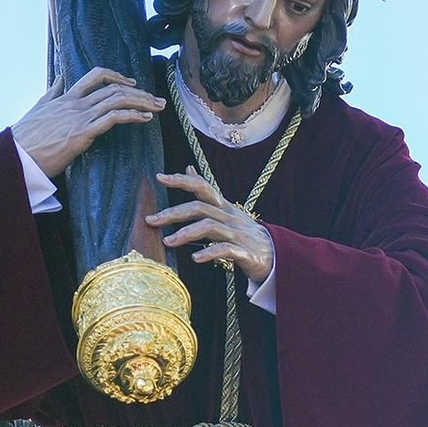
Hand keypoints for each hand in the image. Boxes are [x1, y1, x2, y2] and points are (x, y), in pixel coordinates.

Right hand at [12, 67, 166, 176]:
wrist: (15, 155)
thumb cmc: (24, 138)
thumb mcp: (38, 108)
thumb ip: (51, 93)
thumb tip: (60, 79)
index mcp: (65, 97)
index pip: (95, 76)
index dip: (117, 75)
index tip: (131, 83)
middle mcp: (75, 103)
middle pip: (114, 88)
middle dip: (139, 92)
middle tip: (156, 99)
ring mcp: (79, 116)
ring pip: (118, 99)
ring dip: (142, 102)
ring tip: (158, 107)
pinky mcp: (82, 132)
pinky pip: (114, 118)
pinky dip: (133, 115)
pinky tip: (145, 119)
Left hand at [148, 168, 273, 282]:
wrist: (276, 255)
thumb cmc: (244, 233)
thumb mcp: (225, 209)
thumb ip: (206, 192)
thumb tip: (188, 168)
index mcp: (223, 206)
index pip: (202, 186)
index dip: (181, 180)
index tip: (159, 177)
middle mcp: (229, 216)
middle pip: (199, 207)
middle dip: (173, 212)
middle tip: (151, 220)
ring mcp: (238, 234)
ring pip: (210, 227)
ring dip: (186, 233)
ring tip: (168, 242)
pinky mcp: (245, 252)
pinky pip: (225, 250)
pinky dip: (209, 253)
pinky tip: (195, 259)